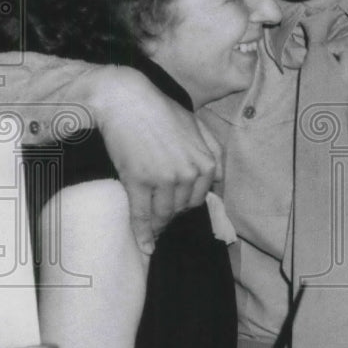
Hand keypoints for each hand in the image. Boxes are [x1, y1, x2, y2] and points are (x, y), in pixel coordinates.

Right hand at [87, 67, 222, 253]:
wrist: (127, 100)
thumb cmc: (161, 110)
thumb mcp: (197, 126)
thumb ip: (214, 151)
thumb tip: (220, 179)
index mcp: (206, 162)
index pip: (200, 197)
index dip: (187, 203)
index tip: (177, 207)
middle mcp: (189, 173)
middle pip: (182, 208)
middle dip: (173, 212)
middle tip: (162, 213)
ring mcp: (164, 180)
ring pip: (164, 214)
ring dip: (158, 225)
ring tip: (153, 232)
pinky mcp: (138, 182)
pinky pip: (142, 215)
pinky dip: (143, 234)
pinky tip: (145, 246)